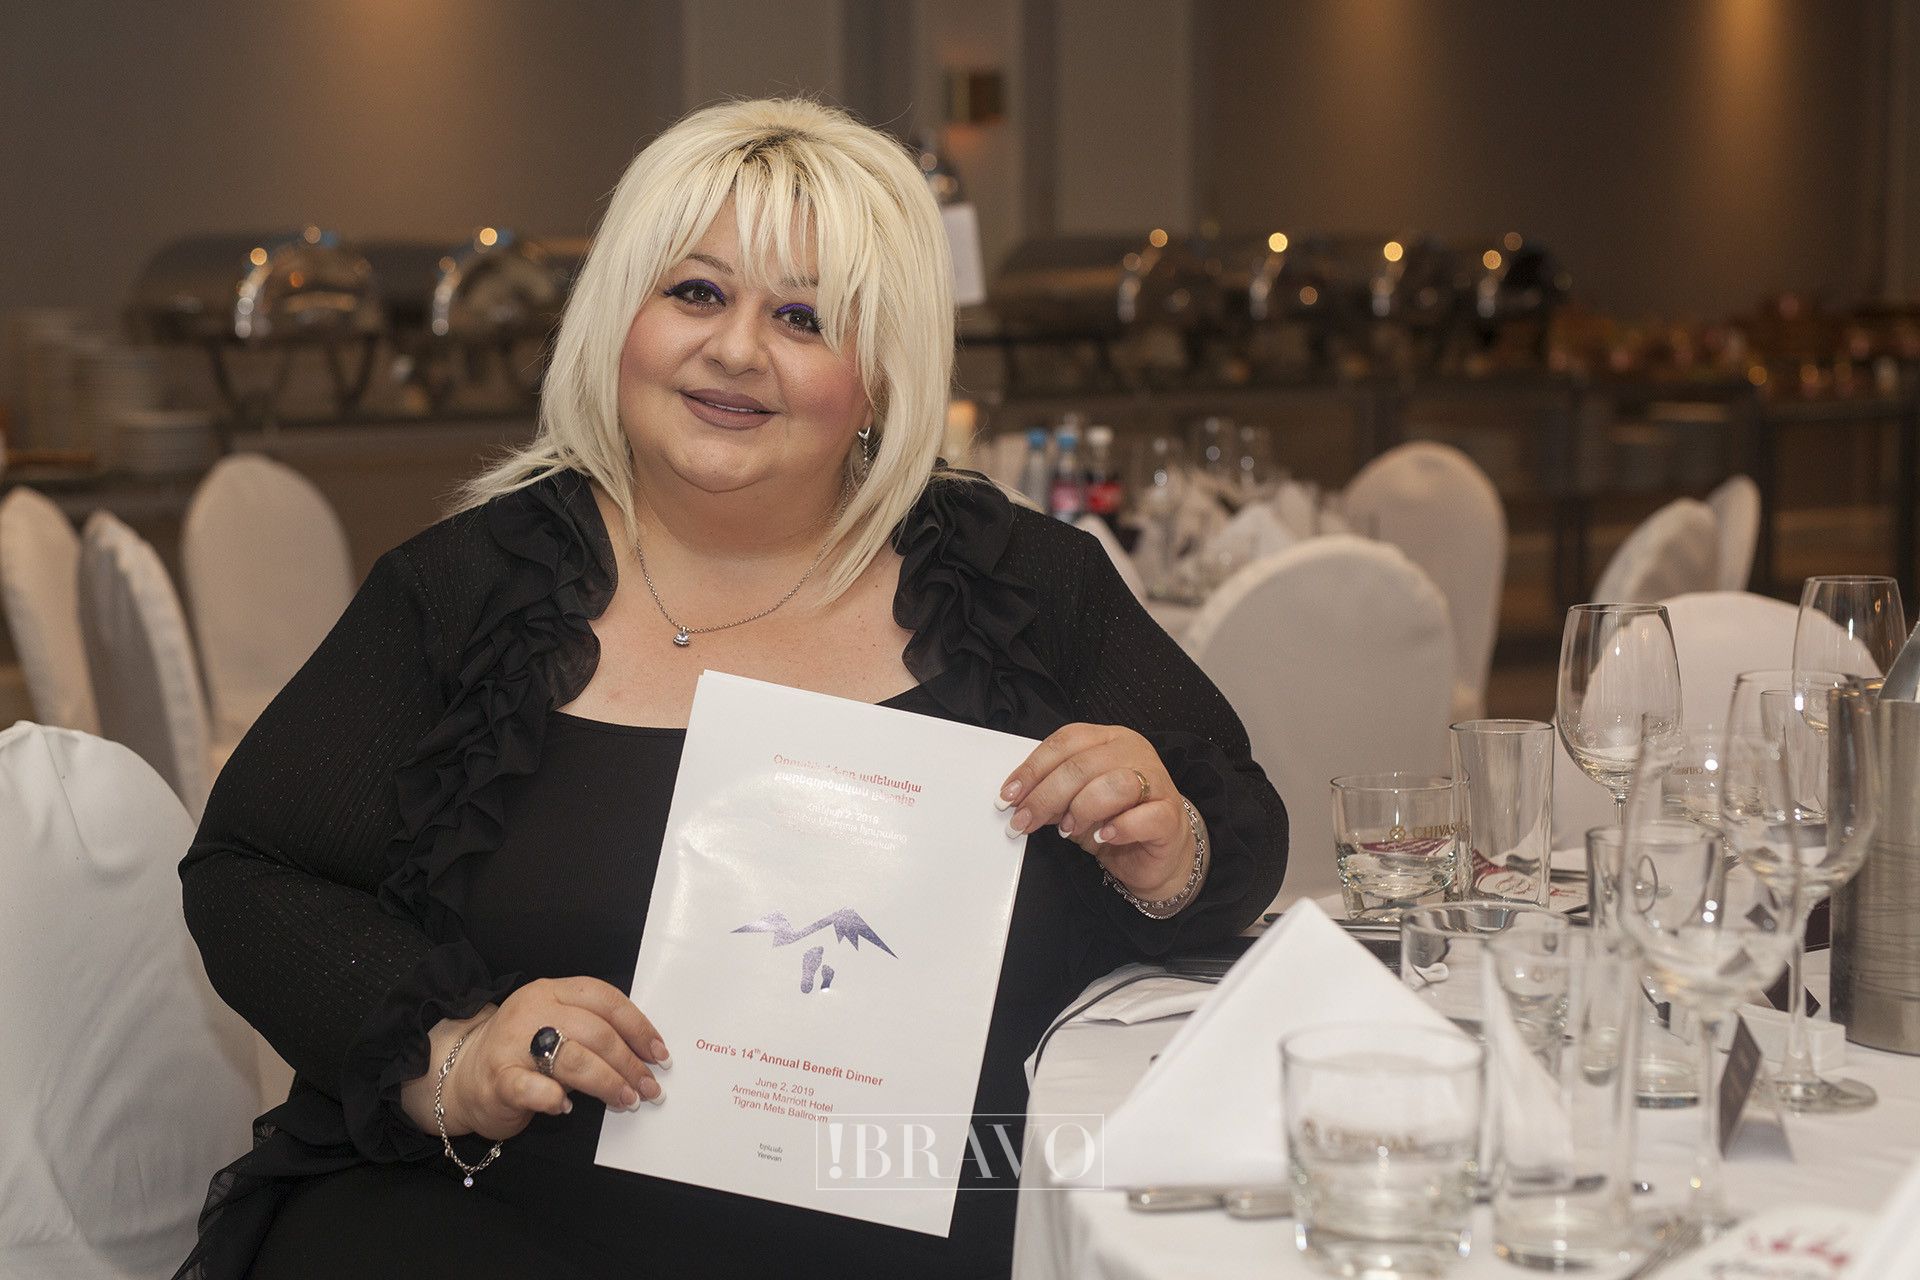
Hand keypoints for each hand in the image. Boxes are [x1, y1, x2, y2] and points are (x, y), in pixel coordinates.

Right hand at [404, 977, 669, 1141]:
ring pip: (573, 1059)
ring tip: (626, 1099)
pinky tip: (568, 1108)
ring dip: (608, 1083)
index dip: (638, 1026)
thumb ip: (592, 1029)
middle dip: (630, 1062)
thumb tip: (645, 1054)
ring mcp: (512, 1043)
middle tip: (649, 1087)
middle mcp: (532, 1011)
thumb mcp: (555, 1025)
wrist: (460, 1075)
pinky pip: (534, 1088)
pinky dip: (556, 1099)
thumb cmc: (521, 1053)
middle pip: (595, 1032)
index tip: (659, 1052)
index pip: (605, 999)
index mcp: (551, 991)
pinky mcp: (498, 1079)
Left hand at [999, 723, 1197, 901]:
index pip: (1066, 742)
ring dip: (1082, 809)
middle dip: (1045, 796)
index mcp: (1108, 740)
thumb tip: (1019, 800)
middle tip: (1024, 821)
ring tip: (1068, 830)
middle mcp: (1134, 753)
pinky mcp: (1170, 815)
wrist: (1156, 853)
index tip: (1008, 796)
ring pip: (1115, 784)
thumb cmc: (1114, 821)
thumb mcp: (1074, 804)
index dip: (1033, 768)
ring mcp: (1156, 781)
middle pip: (1083, 765)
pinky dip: (1119, 828)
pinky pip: (1144, 816)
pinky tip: (1103, 837)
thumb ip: (1053, 796)